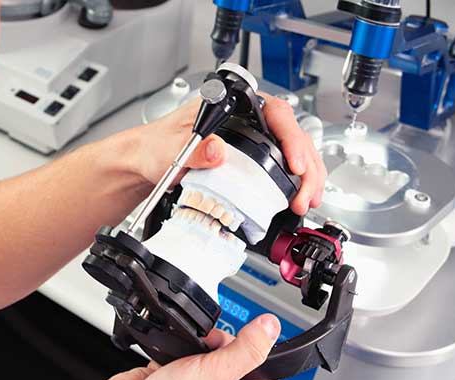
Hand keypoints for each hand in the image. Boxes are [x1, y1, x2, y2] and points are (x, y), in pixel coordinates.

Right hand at [93, 314, 281, 379]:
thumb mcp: (217, 373)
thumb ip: (246, 349)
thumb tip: (271, 326)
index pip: (264, 372)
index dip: (257, 350)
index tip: (251, 334)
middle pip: (231, 354)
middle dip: (217, 344)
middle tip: (207, 352)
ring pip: (204, 352)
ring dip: (193, 346)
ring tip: (184, 357)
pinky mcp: (172, 375)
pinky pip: (179, 351)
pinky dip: (173, 348)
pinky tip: (169, 359)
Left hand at [133, 95, 325, 214]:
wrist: (148, 161)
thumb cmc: (157, 145)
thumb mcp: (171, 147)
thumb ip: (193, 149)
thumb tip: (216, 149)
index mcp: (232, 105)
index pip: (276, 112)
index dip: (292, 138)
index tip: (295, 164)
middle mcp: (247, 118)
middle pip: (292, 133)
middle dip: (306, 164)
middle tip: (305, 193)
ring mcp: (252, 138)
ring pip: (294, 150)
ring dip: (307, 176)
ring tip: (307, 199)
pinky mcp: (252, 159)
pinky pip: (283, 166)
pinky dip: (296, 182)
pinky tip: (299, 196)